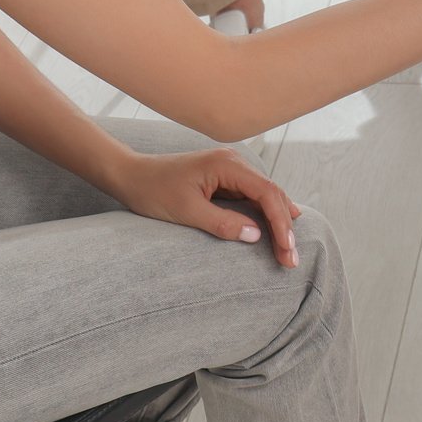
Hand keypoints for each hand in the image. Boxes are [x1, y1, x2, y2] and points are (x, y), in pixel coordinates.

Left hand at [108, 145, 303, 267]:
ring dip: (278, 222)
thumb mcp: (187, 211)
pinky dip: (265, 215)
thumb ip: (222, 223)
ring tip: (287, 250)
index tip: (286, 249)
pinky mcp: (224, 179)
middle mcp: (233, 162)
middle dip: (284, 226)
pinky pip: (252, 196)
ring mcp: (230, 169)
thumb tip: (256, 236)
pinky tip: (278, 228)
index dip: (281, 223)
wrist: (130, 176)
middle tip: (291, 259)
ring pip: (265, 195)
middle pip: (271, 194)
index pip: (267, 193)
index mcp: (227, 164)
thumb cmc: (153, 191)